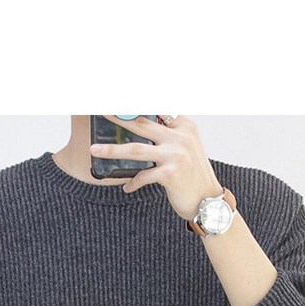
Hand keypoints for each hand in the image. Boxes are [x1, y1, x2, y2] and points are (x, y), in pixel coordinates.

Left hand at [90, 114, 221, 222]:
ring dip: (112, 150)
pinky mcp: (171, 173)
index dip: (135, 106)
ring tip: (95, 150)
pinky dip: (133, 182)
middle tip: (101, 112)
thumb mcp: (186, 148)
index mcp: (184, 125)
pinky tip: (127, 187)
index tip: (118, 102)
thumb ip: (168, 135)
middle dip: (118, 117)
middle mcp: (180, 136)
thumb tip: (141, 126)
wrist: (209, 202)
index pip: (156, 110)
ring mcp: (176, 154)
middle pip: (141, 123)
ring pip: (136, 148)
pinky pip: (143, 176)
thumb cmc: (194, 176)